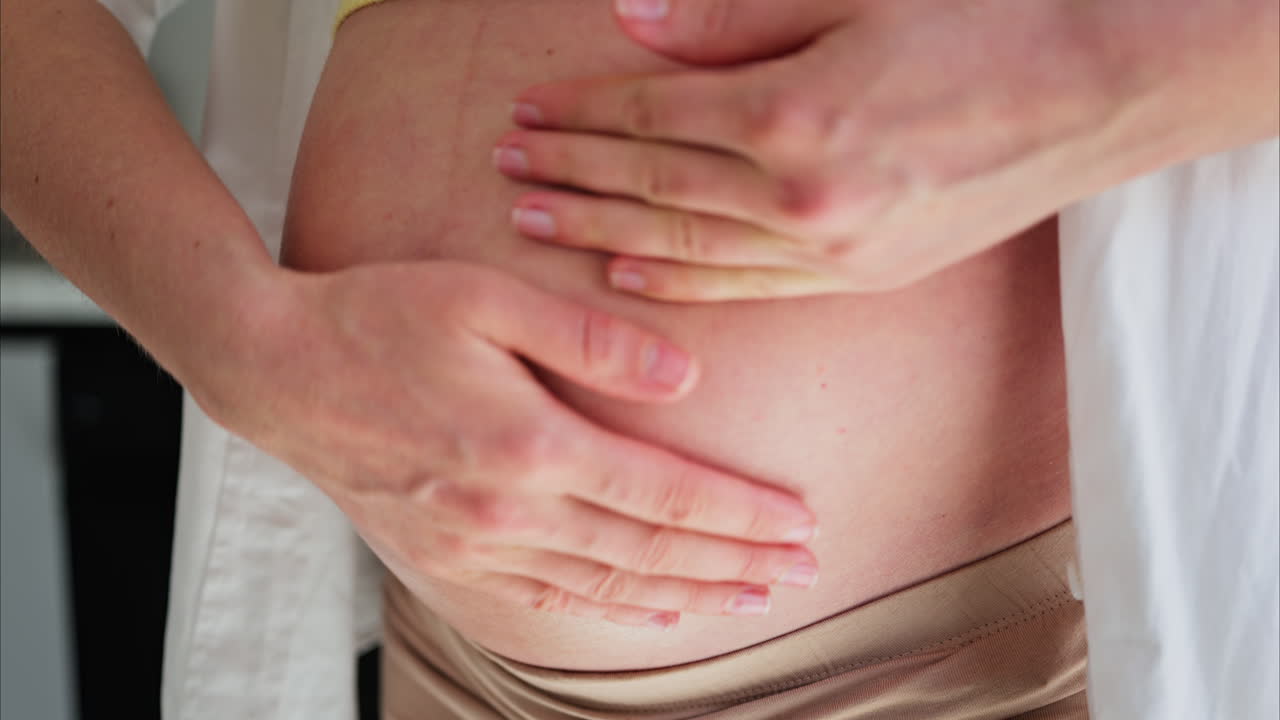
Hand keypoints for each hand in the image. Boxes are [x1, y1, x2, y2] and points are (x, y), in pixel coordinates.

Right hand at [191, 261, 817, 628]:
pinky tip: (656, 612)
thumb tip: (685, 382)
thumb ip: (592, 341)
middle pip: (650, 552)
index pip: (664, 493)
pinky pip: (547, 600)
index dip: (742, 514)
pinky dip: (611, 611)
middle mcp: (508, 510)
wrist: (275, 371)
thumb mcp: (488, 299)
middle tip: (804, 572)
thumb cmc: (381, 318)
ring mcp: (475, 545)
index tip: (801, 524)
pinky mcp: (448, 558)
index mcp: (528, 443)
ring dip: (689, 594)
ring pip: (607, 587)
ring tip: (751, 598)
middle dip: (736, 563)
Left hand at [494, 0, 1146, 299]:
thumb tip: (630, 23)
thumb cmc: (981, 23)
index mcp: (792, 112)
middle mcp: (800, 195)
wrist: (1093, 91)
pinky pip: (745, 286)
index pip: (652, 117)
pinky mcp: (859, 274)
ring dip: (602, 232)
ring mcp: (830, 247)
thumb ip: (732, 17)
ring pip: (686, 245)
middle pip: (652, 186)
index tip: (526, 111)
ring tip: (537, 223)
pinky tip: (629, 276)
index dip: (580, 114)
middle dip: (569, 176)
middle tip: (505, 171)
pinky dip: (680, 282)